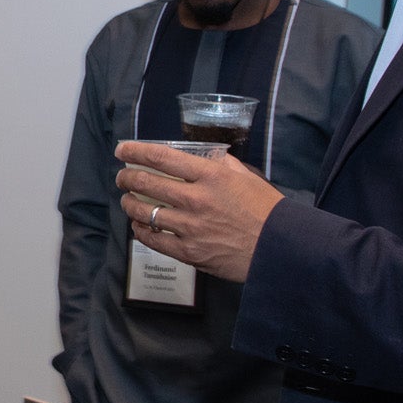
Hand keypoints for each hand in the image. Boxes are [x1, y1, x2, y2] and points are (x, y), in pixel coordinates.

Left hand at [115, 142, 284, 282]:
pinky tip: (138, 225)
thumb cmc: (267, 211)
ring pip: (144, 211)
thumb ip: (223, 166)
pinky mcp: (190, 252)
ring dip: (130, 204)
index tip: (122, 149)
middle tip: (122, 176)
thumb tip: (207, 158)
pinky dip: (141, 230)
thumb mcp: (247, 178)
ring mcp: (190, 227)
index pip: (162, 157)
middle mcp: (196, 199)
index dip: (136, 151)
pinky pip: (154, 240)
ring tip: (127, 200)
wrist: (280, 248)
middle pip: (147, 183)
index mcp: (210, 176)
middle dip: (127, 177)